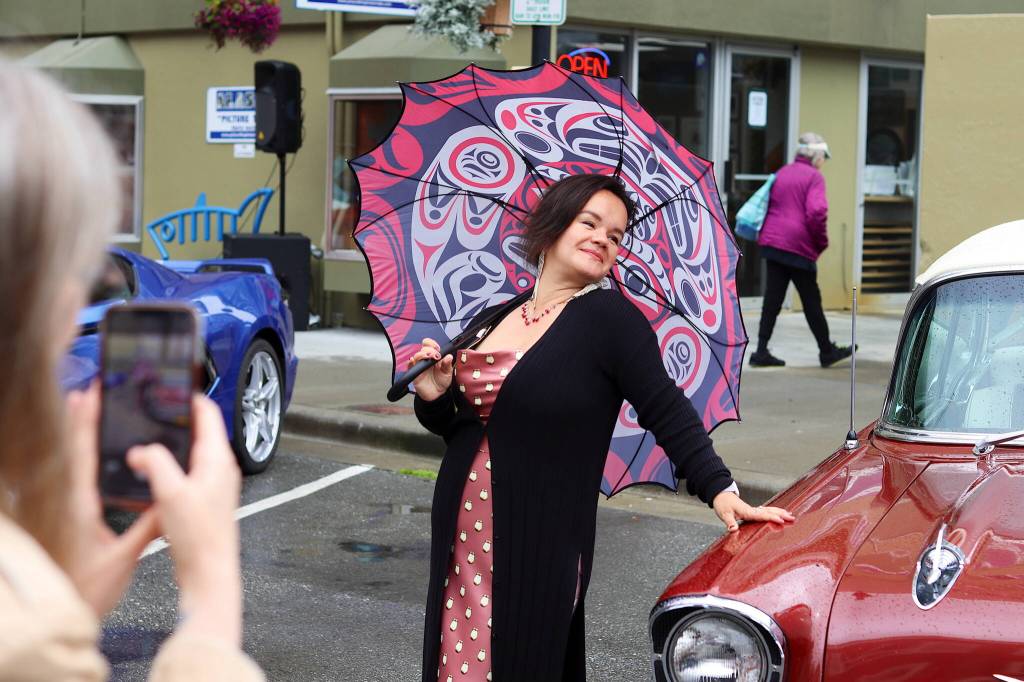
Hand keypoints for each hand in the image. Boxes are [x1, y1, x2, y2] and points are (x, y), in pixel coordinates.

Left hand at [63, 384, 161, 616]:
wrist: (61, 617)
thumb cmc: (86, 592)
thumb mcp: (124, 559)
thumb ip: (147, 529)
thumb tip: (168, 505)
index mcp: (79, 506)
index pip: (80, 453)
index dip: (85, 421)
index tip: (92, 394)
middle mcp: (66, 504)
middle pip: (70, 451)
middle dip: (78, 418)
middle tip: (89, 391)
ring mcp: (63, 511)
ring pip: (68, 463)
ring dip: (76, 435)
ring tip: (84, 411)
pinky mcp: (65, 521)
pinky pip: (71, 479)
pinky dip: (78, 458)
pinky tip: (87, 453)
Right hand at [127, 396, 242, 646]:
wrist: (209, 572)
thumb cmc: (200, 537)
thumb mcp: (171, 492)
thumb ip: (156, 463)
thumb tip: (142, 450)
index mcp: (218, 459)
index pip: (209, 414)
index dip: (191, 398)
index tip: (173, 388)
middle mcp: (221, 469)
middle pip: (200, 431)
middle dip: (177, 420)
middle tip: (153, 411)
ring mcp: (214, 485)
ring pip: (192, 453)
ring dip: (172, 445)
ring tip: (148, 439)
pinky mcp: (205, 501)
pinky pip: (187, 473)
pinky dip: (171, 467)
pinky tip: (153, 475)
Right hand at [408, 337, 453, 401]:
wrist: (437, 394)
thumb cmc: (442, 381)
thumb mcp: (447, 373)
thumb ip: (447, 364)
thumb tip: (449, 356)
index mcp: (434, 357)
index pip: (429, 345)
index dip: (432, 344)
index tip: (437, 348)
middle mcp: (426, 360)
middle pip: (423, 349)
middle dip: (429, 349)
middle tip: (435, 355)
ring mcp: (419, 366)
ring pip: (416, 356)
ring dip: (422, 354)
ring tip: (428, 357)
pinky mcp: (415, 373)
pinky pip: (410, 366)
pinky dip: (410, 362)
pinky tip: (412, 361)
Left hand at [712, 490, 794, 532]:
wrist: (720, 494)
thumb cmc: (722, 504)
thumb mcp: (724, 514)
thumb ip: (729, 522)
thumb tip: (733, 530)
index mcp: (747, 511)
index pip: (762, 515)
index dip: (772, 518)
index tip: (782, 520)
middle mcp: (752, 510)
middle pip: (769, 511)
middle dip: (781, 514)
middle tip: (793, 518)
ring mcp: (753, 510)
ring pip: (769, 510)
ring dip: (780, 512)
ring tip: (790, 515)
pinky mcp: (752, 511)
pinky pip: (765, 511)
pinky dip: (773, 512)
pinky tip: (779, 514)